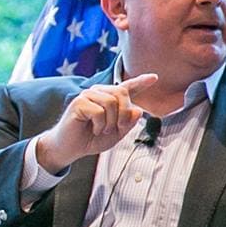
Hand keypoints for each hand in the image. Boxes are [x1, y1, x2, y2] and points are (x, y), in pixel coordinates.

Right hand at [33, 73, 158, 171]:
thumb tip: (138, 110)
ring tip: (101, 130)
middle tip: (117, 128)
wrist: (70, 148)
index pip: (128, 87)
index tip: (155, 78)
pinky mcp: (79, 102)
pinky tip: (93, 129)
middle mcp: (99, 93)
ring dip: (110, 122)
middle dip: (124, 114)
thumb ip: (129, 122)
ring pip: (111, 102)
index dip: (141, 82)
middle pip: (122, 93)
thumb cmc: (91, 139)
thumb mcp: (116, 134)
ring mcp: (88, 96)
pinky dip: (99, 124)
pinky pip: (99, 111)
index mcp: (109, 98)